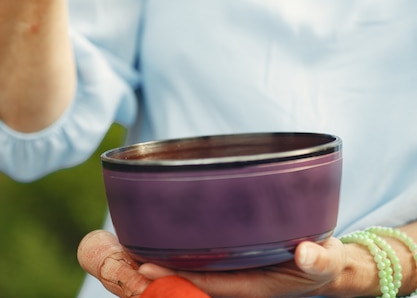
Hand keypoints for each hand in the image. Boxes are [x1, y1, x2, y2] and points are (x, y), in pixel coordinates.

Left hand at [77, 230, 347, 297]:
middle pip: (189, 278)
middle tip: (122, 253)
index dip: (174, 278)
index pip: (206, 284)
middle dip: (158, 270)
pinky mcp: (233, 253)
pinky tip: (161, 231)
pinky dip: (180, 247)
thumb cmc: (320, 265)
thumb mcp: (325, 263)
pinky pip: (202, 254)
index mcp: (251, 285)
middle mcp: (235, 278)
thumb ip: (320, 259)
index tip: (143, 269)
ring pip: (192, 267)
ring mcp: (232, 267)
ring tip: (128, 242)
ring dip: (164, 257)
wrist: (321, 266)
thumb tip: (307, 254)